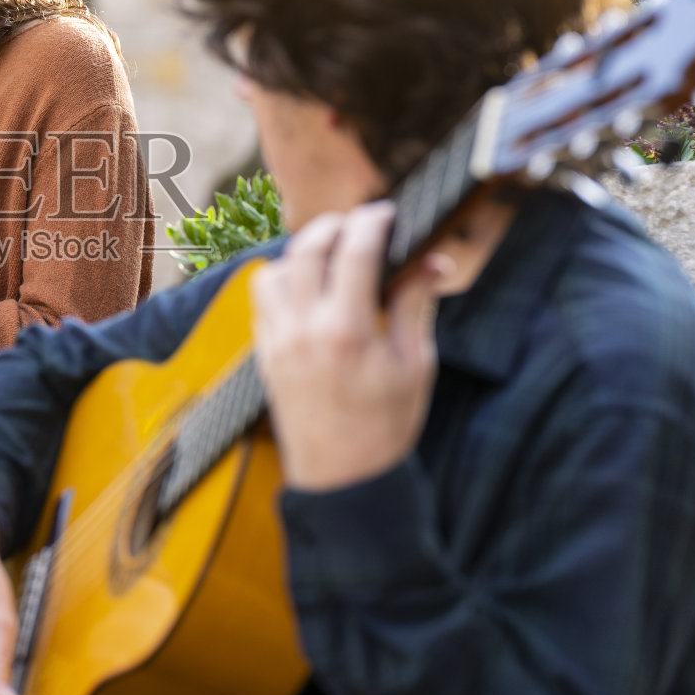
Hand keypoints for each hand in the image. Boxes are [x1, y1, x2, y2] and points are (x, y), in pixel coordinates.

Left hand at [249, 201, 451, 491]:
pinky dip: (283, 284)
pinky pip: (262, 300)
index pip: (355, 251)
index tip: (387, 214)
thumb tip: (432, 258)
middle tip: (358, 227)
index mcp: (348, 331)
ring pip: (273, 269)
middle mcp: (304, 330)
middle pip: (306, 247)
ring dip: (300, 255)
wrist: (344, 479)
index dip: (373, 222)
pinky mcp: (263, 354)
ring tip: (331, 262)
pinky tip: (311, 294)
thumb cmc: (387, 426)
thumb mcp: (417, 365)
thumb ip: (417, 304)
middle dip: (334, 226)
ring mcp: (277, 341)